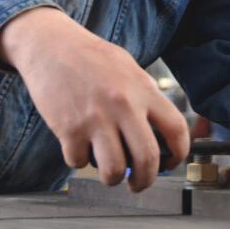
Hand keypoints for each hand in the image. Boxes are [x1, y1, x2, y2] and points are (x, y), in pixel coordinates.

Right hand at [0, 6, 189, 190]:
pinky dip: (79, 160)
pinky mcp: (69, 129)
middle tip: (139, 183)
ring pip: (114, 171)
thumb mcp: (128, 68)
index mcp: (143, 90)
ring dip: (112, 178)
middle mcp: (123, 106)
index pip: (176, 129)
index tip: (171, 162)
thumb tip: (159, 130)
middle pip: (148, 159)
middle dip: (146, 180)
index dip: (180, 153)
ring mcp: (96, 119)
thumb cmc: (89, 55)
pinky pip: (79, 162)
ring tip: (108, 169)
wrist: (50, 45)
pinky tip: (78, 145)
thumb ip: (145, 96)